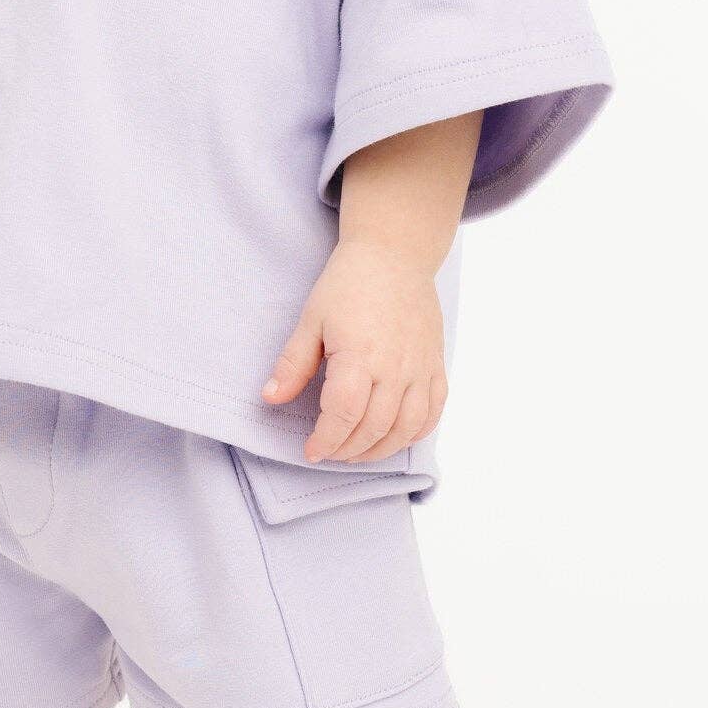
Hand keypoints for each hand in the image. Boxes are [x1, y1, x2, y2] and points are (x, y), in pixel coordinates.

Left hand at [260, 238, 446, 462]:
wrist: (394, 255)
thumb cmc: (349, 283)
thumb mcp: (311, 319)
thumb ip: (293, 364)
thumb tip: (271, 398)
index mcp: (359, 354)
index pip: (343, 413)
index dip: (325, 439)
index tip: (311, 450)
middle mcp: (395, 366)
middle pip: (374, 427)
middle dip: (347, 449)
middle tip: (329, 452)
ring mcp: (420, 367)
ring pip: (406, 428)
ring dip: (381, 450)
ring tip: (356, 451)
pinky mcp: (435, 364)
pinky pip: (433, 412)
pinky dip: (415, 433)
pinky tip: (395, 437)